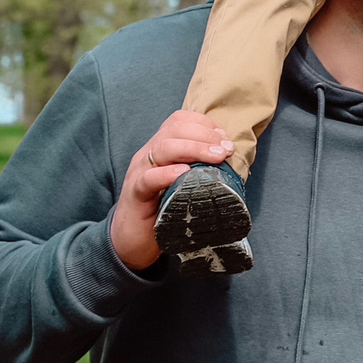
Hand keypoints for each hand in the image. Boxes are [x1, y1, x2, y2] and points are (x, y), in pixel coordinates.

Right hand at [110, 110, 234, 270]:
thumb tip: (232, 165)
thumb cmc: (163, 211)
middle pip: (174, 129)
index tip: (225, 139)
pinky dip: (167, 173)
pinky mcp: (135, 195)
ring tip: (217, 157)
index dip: (205, 124)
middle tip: (227, 149)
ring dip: (194, 149)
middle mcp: (148, 156)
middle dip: (205, 135)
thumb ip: (200, 171)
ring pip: (163, 148)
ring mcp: (139, 173)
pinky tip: (185, 173)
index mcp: (159, 149)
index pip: (179, 121)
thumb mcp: (183, 184)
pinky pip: (148, 178)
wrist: (131, 241)